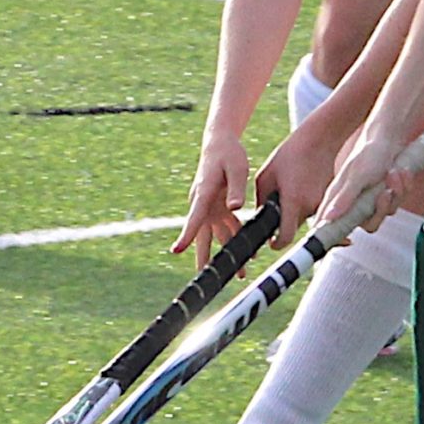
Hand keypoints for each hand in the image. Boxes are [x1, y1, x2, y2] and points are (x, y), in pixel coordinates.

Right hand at [172, 133, 251, 268]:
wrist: (220, 143)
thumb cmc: (228, 154)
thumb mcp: (237, 167)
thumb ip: (235, 188)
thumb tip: (235, 209)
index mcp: (203, 193)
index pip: (194, 217)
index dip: (185, 235)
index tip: (175, 250)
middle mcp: (202, 204)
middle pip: (201, 236)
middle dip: (203, 258)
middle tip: (203, 279)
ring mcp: (210, 207)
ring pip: (217, 236)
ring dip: (227, 253)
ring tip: (240, 273)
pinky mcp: (218, 208)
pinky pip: (227, 227)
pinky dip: (236, 238)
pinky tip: (248, 251)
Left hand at [253, 116, 347, 242]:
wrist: (320, 140)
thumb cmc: (290, 154)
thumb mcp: (265, 176)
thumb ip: (261, 201)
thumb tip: (260, 218)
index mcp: (293, 201)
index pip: (285, 237)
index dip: (276, 243)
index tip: (271, 242)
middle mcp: (310, 206)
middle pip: (294, 229)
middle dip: (284, 224)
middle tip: (277, 208)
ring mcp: (323, 204)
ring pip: (304, 220)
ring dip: (295, 213)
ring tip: (291, 190)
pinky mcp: (329, 199)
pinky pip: (314, 210)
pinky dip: (306, 204)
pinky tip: (302, 186)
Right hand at [316, 131, 404, 235]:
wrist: (389, 136)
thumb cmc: (369, 153)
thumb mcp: (357, 177)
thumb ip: (344, 199)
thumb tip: (326, 219)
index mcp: (338, 199)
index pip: (329, 227)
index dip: (336, 237)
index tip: (347, 241)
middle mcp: (353, 202)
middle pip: (369, 225)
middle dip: (382, 209)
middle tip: (385, 193)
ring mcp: (370, 198)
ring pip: (387, 213)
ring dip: (395, 193)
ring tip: (394, 172)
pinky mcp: (385, 193)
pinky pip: (398, 202)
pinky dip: (403, 187)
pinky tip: (400, 171)